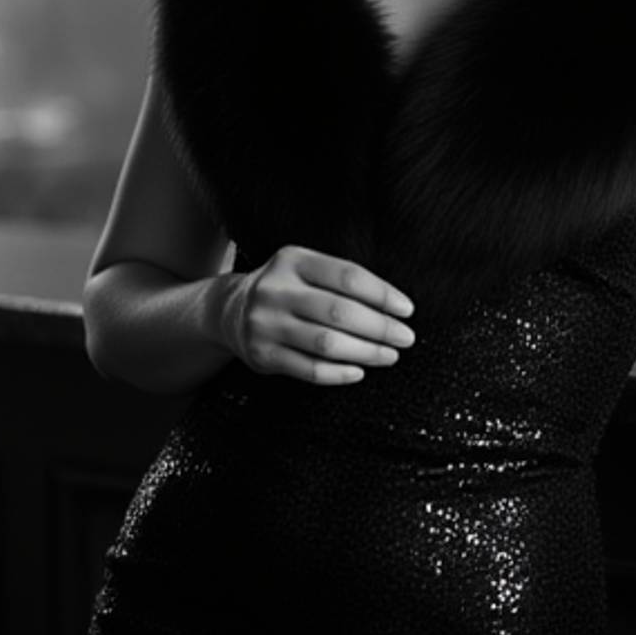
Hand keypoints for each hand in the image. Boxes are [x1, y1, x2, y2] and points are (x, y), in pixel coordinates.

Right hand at [221, 246, 416, 383]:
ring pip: (326, 343)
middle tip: (405, 338)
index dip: (382, 294)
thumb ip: (340, 281)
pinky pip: (309, 369)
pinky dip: (339, 373)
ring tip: (389, 356)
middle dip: (380, 327)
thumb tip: (394, 308)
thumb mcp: (304, 269)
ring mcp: (266, 323)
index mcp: (293, 261)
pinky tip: (359, 372)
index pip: (347, 276)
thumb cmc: (286, 290)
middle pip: (339, 311)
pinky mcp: (262, 354)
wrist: (229, 311)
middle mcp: (276, 289)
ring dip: (366, 352)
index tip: (406, 309)